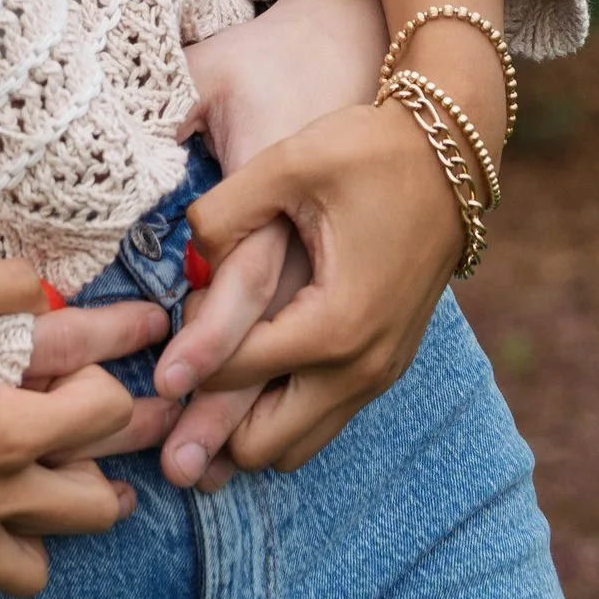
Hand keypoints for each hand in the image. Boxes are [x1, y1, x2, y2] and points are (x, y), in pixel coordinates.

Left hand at [138, 0, 385, 486]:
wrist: (451, 158)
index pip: (239, 370)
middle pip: (266, 443)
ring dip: (244, 431)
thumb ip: (227, 211)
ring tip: (193, 404)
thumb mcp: (292, 164)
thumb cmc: (370, 153)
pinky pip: (321, 419)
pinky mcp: (383, 365)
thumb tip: (182, 256)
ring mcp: (377, 373)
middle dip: (212, 432)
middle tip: (164, 416)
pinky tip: (241, 383)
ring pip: (295, 445)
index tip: (146, 378)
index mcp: (336, 322)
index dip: (186, 371)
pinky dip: (278, 414)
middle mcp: (361, 366)